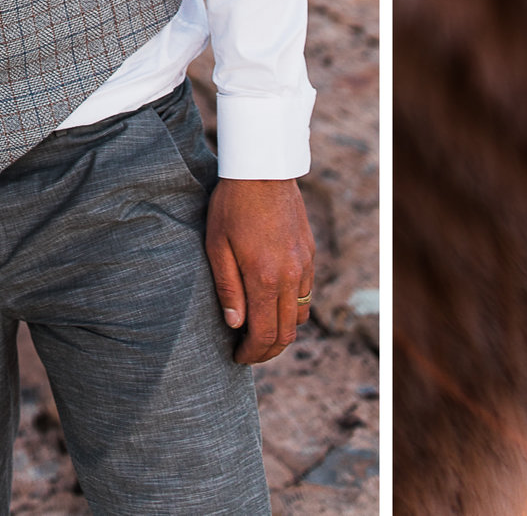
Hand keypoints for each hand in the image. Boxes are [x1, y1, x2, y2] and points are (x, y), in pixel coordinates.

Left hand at [205, 177, 316, 363]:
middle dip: (267, 350)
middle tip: (248, 353)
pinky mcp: (309, 253)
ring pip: (301, 315)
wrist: (262, 169)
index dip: (252, 353)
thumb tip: (235, 325)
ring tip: (260, 331)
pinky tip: (274, 303)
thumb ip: (227, 289)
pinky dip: (293, 308)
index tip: (237, 357)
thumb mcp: (217, 247)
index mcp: (265, 278)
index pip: (264, 334)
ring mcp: (303, 264)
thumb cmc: (231, 206)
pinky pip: (306, 292)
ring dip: (283, 330)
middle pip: (287, 332)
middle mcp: (290, 276)